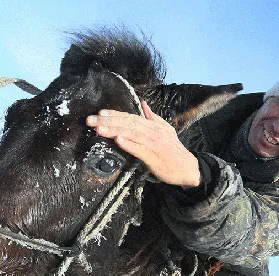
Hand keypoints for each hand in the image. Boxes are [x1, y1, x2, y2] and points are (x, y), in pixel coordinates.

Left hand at [86, 101, 200, 187]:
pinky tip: (118, 141)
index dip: (115, 114)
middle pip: (128, 123)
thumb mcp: (165, 130)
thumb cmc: (173, 151)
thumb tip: (143, 104)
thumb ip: (153, 118)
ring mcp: (154, 144)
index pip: (131, 117)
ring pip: (132, 134)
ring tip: (99, 129)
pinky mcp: (154, 158)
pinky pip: (140, 150)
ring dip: (115, 130)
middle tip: (90, 120)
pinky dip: (129, 145)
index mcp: (153, 126)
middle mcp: (153, 132)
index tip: (100, 113)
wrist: (188, 168)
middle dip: (108, 121)